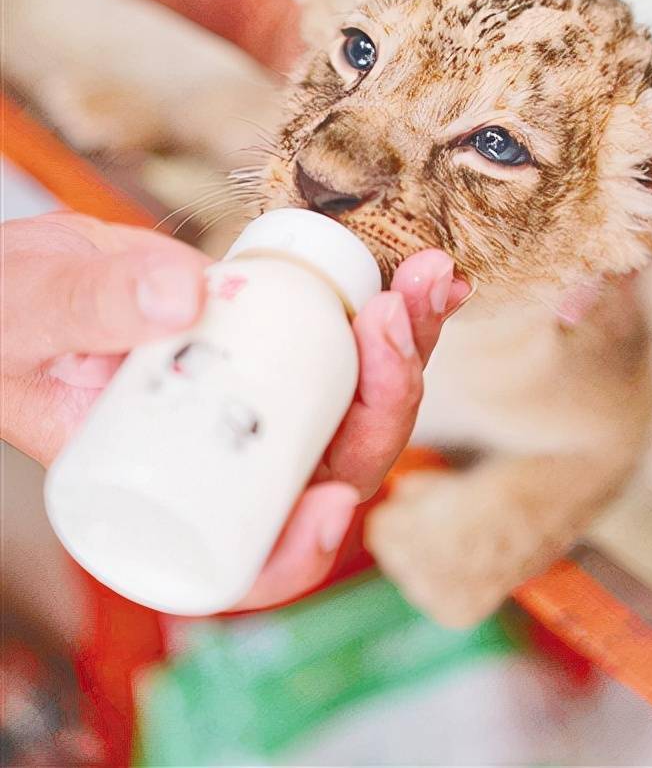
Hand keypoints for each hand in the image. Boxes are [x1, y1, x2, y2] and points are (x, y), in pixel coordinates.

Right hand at [2, 212, 467, 610]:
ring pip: (358, 409)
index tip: (331, 505)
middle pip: (329, 469)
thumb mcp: (31, 315)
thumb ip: (88, 307)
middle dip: (384, 401)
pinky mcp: (282, 355)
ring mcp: (261, 410)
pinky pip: (354, 352)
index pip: (240, 560)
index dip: (296, 552)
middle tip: (391, 319)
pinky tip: (427, 280)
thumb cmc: (12, 317)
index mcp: (163, 496)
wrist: (38, 272)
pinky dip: (396, 321)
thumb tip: (183, 297)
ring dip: (406, 350)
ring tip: (430, 282)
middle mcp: (226, 463)